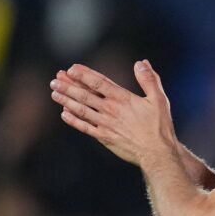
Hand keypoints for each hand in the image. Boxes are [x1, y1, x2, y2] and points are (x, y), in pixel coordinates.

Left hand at [50, 60, 177, 167]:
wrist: (157, 153)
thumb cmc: (160, 126)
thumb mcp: (159, 99)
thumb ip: (149, 79)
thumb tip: (141, 62)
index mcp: (123, 98)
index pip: (98, 82)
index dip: (84, 74)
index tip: (71, 69)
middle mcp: (111, 110)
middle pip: (85, 95)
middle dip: (68, 85)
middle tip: (55, 79)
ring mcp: (105, 124)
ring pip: (81, 109)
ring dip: (66, 100)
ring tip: (54, 92)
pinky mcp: (104, 137)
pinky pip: (85, 127)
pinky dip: (73, 120)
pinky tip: (64, 114)